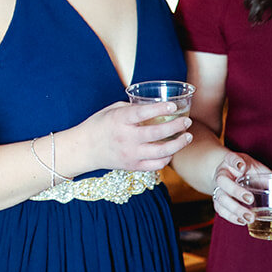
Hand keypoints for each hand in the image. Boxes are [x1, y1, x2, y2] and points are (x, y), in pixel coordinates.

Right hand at [74, 101, 193, 172]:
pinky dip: (167, 158)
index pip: (143, 113)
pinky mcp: (133, 166)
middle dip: (177, 126)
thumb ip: (132, 108)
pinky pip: (156, 165)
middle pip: (157, 133)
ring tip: (187, 137)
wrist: (84, 149)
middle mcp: (126, 138)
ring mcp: (130, 154)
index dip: (160, 109)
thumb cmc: (98, 126)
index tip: (173, 106)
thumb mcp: (112, 110)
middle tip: (186, 121)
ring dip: (178, 144)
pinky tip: (172, 151)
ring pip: (161, 151)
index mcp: (120, 120)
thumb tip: (153, 107)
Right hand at [210, 151, 267, 225]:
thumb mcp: (263, 172)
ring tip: (249, 217)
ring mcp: (218, 188)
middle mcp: (222, 174)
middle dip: (236, 191)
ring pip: (220, 198)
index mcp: (232, 162)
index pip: (231, 158)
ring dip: (234, 209)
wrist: (228, 175)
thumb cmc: (248, 173)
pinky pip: (220, 210)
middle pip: (223, 182)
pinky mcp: (218, 200)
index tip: (241, 166)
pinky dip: (230, 217)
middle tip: (250, 199)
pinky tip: (242, 221)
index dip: (235, 162)